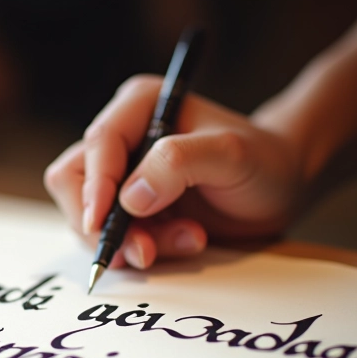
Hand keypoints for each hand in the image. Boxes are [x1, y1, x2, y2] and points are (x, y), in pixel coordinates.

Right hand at [44, 75, 305, 269]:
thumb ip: (179, 164)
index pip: (99, 145)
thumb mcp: (231, 156)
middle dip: (104, 224)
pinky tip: (188, 242)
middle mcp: (123, 137)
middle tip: (144, 251)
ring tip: (190, 240)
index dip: (95, 187)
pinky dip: (145, 249)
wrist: (283, 188)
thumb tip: (129, 198)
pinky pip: (114, 236)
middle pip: (74, 182)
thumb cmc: (264, 161)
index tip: (103, 225)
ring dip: (133, 241)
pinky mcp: (131, 208)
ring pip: (91, 216)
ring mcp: (123, 175)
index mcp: (139, 106)